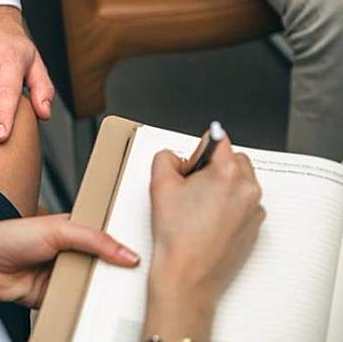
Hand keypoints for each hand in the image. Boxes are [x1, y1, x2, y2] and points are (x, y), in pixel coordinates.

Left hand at [0, 214, 139, 307]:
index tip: (146, 251)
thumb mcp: (59, 229)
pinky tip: (93, 305)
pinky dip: (81, 304)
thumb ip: (94, 240)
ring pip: (89, 284)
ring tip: (118, 292)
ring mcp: (60, 273)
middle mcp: (69, 251)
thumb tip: (124, 252)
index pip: (106, 236)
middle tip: (137, 277)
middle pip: (101, 263)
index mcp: (73, 229)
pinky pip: (74, 301)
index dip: (124, 243)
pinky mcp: (51, 294)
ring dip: (98, 289)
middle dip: (114, 270)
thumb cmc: (9, 234)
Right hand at [142, 134, 264, 339]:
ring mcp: (255, 209)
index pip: (218, 140)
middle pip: (233, 159)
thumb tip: (177, 157)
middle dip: (213, 167)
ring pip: (240, 181)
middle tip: (191, 187)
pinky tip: (208, 220)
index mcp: (226, 173)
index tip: (191, 164)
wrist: (187, 276)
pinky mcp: (256, 226)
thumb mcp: (159, 184)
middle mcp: (247, 188)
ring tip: (198, 207)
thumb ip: (167, 157)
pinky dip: (230, 205)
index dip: (198, 151)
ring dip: (223, 185)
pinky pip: (245, 203)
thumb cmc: (176, 236)